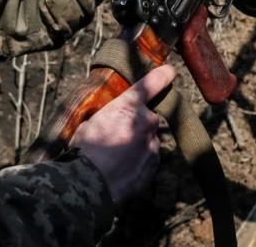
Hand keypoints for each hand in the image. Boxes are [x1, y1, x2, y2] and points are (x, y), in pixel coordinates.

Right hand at [69, 64, 176, 203]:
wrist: (91, 185)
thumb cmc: (84, 150)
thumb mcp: (90, 122)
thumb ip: (108, 116)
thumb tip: (110, 120)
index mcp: (128, 106)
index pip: (150, 84)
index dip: (162, 76)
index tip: (170, 71)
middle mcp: (146, 122)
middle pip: (148, 118)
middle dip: (137, 124)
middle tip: (116, 135)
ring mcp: (152, 145)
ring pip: (148, 140)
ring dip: (137, 144)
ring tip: (115, 157)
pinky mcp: (153, 166)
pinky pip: (148, 159)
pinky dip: (138, 161)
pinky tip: (121, 169)